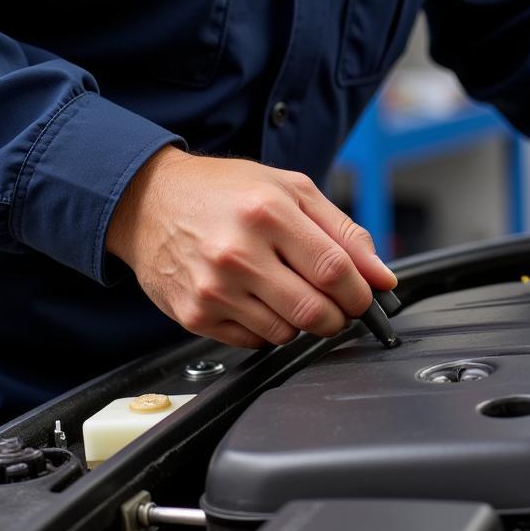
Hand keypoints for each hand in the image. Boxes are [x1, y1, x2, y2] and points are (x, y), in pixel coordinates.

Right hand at [106, 147, 396, 348]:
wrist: (148, 201)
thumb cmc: (223, 191)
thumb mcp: (291, 190)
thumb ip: (343, 231)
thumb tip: (381, 276)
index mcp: (268, 212)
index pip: (334, 269)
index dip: (360, 292)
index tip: (365, 296)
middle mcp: (238, 252)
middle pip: (314, 310)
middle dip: (339, 315)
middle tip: (336, 303)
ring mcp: (213, 288)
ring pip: (287, 332)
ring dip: (302, 321)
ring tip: (286, 288)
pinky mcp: (194, 316)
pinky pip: (254, 341)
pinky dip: (268, 327)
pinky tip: (256, 297)